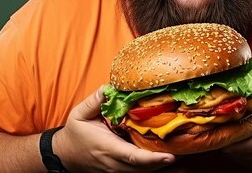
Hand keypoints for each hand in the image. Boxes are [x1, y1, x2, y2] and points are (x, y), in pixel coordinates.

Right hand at [54, 86, 175, 171]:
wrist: (66, 155)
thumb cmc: (75, 133)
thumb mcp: (80, 114)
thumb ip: (95, 101)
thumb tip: (110, 87)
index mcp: (107, 148)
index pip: (133, 156)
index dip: (153, 158)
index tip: (170, 156)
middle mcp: (115, 163)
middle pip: (144, 169)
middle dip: (165, 163)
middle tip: (185, 152)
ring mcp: (118, 171)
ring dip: (162, 167)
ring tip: (182, 154)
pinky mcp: (121, 172)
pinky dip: (155, 167)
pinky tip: (168, 157)